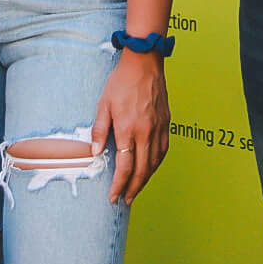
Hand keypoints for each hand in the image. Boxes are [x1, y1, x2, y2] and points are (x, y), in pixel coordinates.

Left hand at [91, 50, 169, 202]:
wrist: (144, 62)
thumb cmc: (121, 82)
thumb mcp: (103, 104)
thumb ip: (100, 130)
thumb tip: (96, 153)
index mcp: (129, 129)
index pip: (125, 166)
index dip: (119, 185)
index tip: (113, 196)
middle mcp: (146, 132)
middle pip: (142, 169)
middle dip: (133, 188)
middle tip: (126, 200)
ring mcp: (159, 128)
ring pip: (155, 163)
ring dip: (146, 179)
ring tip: (137, 189)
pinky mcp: (166, 123)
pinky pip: (163, 150)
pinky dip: (156, 164)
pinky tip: (150, 169)